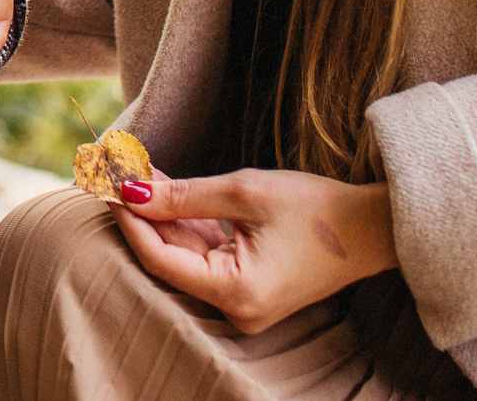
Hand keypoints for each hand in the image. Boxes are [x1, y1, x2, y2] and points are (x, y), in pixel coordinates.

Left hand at [111, 167, 395, 333]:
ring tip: (136, 169)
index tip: (105, 184)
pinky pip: (206, 252)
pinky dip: (186, 221)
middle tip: (113, 171)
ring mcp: (242, 299)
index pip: (161, 259)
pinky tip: (165, 185)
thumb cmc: (316, 208)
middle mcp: (236, 308)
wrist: (372, 226)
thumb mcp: (245, 193)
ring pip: (186, 252)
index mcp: (236, 293)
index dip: (129, 220)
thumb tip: (131, 191)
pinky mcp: (248, 285)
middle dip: (142, 212)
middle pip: (170, 257)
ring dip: (162, 212)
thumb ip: (184, 196)